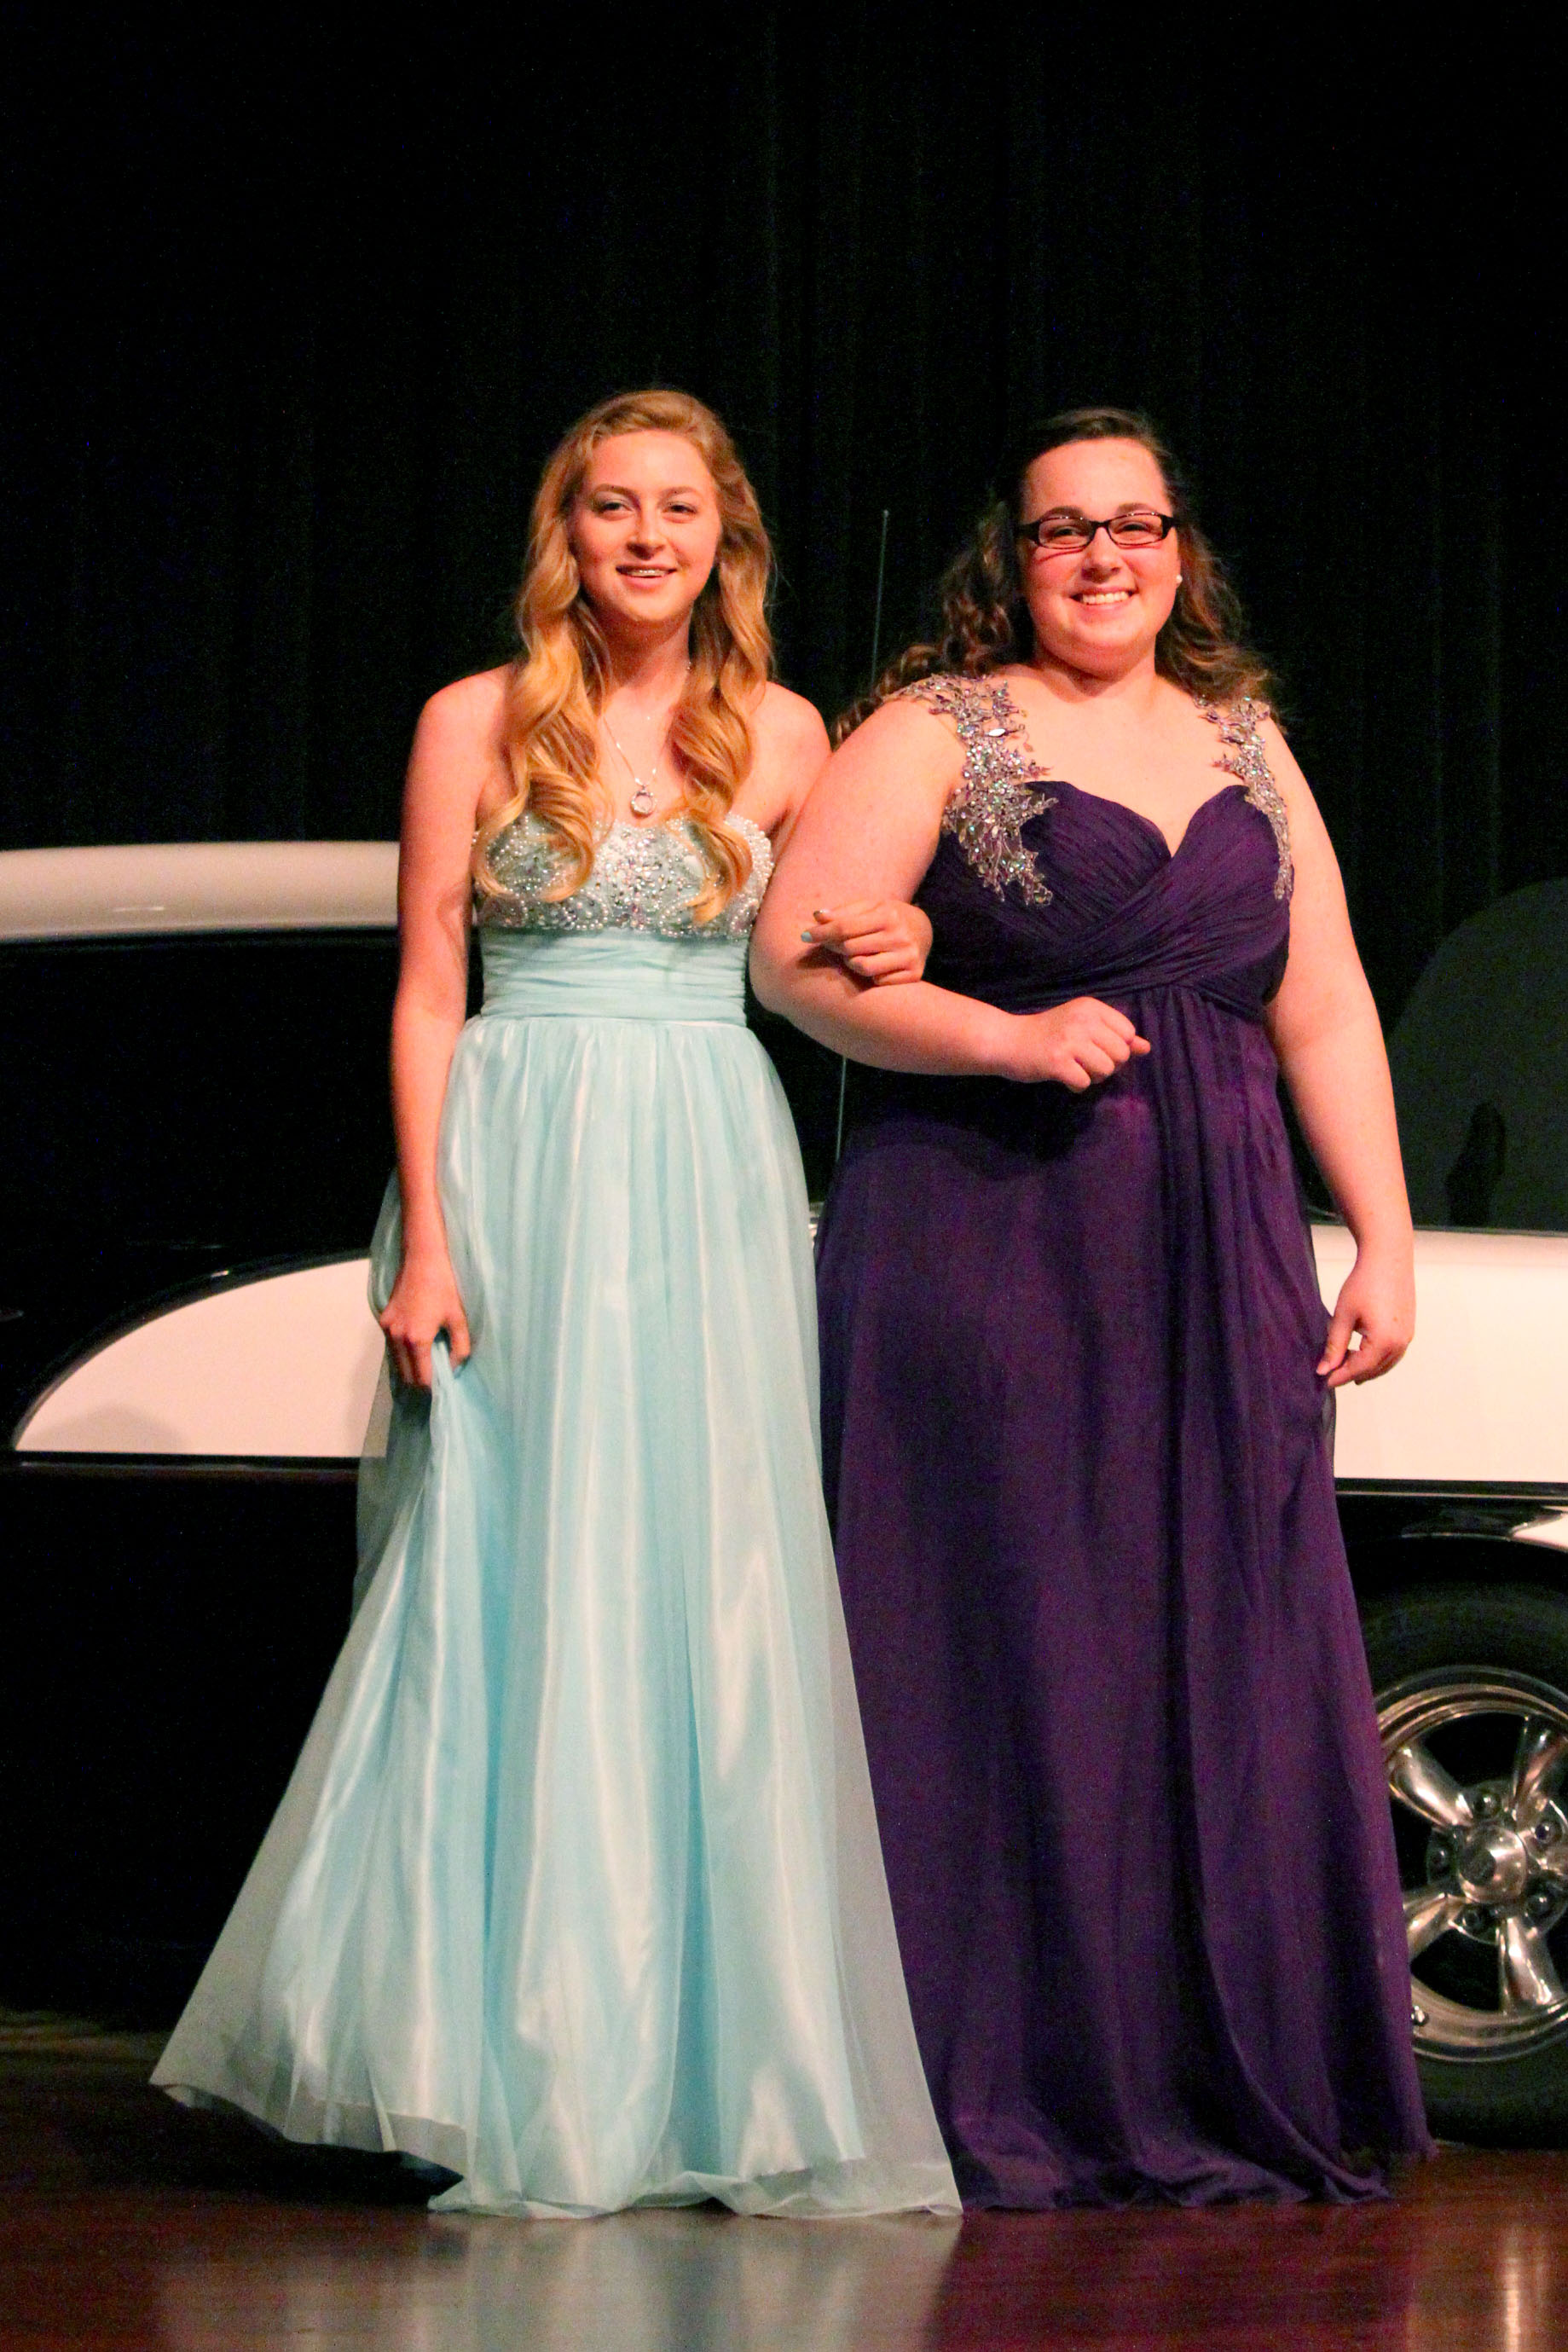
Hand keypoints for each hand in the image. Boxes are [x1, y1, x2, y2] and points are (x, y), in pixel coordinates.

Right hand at [379, 1245, 471, 1389]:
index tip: (443, 1386)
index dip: (433, 1386)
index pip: (422, 1377)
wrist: (422, 1259)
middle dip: (420, 1381)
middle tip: (436, 1379)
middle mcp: (396, 1338)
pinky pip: (391, 1346)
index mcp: (416, 1339)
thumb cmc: (445, 1287)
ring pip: (396, 1362)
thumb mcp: (458, 1318)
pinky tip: (415, 1349)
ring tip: (426, 1365)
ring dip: (409, 1368)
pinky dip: (401, 1353)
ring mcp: (387, 1328)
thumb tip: (454, 1367)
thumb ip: (459, 1347)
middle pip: (406, 1375)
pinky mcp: (382, 1319)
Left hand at [801, 900, 933, 983]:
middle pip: (850, 949)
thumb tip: (817, 916)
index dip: (821, 933)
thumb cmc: (888, 917)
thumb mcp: (869, 907)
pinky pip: (878, 981)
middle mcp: (900, 936)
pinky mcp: (914, 975)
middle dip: (836, 947)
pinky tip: (874, 965)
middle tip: (833, 945)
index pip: (845, 927)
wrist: (924, 930)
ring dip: (852, 963)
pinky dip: (871, 975)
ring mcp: (908, 957)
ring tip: (855, 955)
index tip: (803, 936)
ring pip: (862, 968)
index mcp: (888, 915)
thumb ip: (843, 913)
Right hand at [999, 997, 1151, 1089]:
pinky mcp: (1057, 1062)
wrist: (1008, 1040)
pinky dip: (1076, 1085)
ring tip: (1074, 1068)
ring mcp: (1069, 1041)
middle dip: (1107, 1065)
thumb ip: (1115, 1036)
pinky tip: (1063, 1077)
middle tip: (1083, 1061)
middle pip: (1120, 1055)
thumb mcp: (1083, 1027)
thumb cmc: (1049, 1034)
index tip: (1095, 1047)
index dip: (1116, 1047)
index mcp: (1091, 1008)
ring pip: (1106, 1071)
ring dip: (1092, 1076)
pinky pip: (1085, 1083)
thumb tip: (1146, 1048)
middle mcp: (1082, 1020)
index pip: (1127, 1033)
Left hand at [1319, 1243, 1414, 1386]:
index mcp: (1384, 1341)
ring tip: (1346, 1367)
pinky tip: (1362, 1354)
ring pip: (1385, 1364)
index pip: (1359, 1369)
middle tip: (1332, 1374)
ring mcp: (1407, 1337)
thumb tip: (1324, 1369)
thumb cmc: (1364, 1283)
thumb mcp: (1343, 1316)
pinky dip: (1378, 1358)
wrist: (1388, 1258)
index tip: (1325, 1381)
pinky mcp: (1409, 1329)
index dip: (1340, 1376)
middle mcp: (1400, 1343)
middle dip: (1352, 1373)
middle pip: (1373, 1370)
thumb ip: (1334, 1345)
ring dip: (1366, 1368)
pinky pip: (1393, 1353)